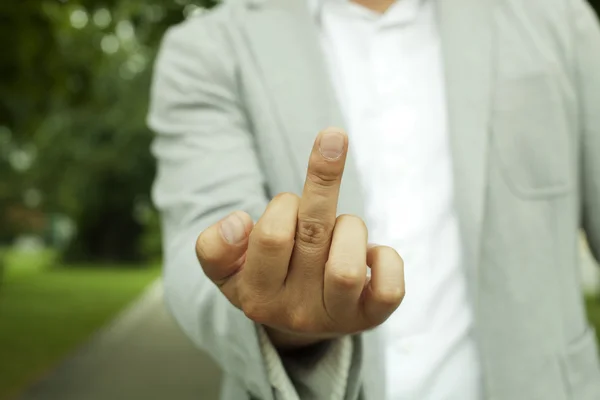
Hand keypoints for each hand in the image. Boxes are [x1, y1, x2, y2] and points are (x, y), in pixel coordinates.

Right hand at [195, 128, 404, 349]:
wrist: (299, 321)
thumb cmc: (267, 277)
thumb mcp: (227, 268)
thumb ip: (215, 246)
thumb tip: (238, 222)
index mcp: (256, 295)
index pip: (269, 235)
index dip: (281, 205)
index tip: (284, 204)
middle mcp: (294, 311)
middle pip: (312, 232)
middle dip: (324, 178)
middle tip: (332, 139)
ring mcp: (335, 317)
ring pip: (348, 263)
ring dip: (349, 228)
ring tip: (339, 231)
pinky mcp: (371, 318)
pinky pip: (390, 288)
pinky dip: (386, 259)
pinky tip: (371, 255)